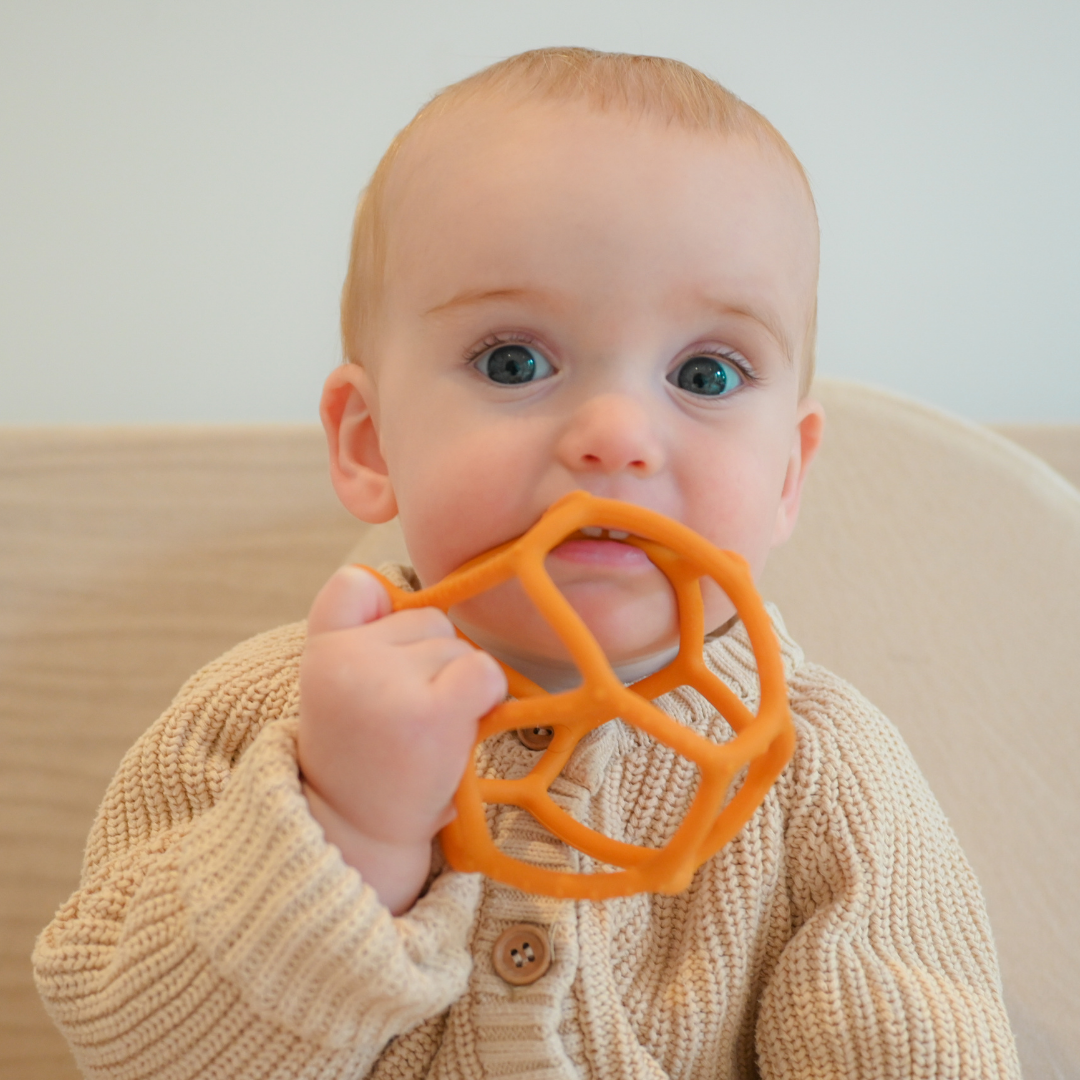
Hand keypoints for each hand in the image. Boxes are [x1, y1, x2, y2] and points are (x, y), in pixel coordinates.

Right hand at [298, 566, 505, 913]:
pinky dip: (486, 696)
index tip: (377, 666)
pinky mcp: (431, 712)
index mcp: (320, 647)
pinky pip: (484, 671)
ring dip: (458, 688)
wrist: (356, 833)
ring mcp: (389, 683)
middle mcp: (347, 658)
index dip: (381, 614)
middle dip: (431, 663)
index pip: (355, 584)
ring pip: (460, 648)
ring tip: (422, 735)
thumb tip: (397, 581)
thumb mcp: (337, 684)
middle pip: (429, 620)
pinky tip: (458, 727)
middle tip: (402, 719)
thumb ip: (357, 630)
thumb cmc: (359, 752)